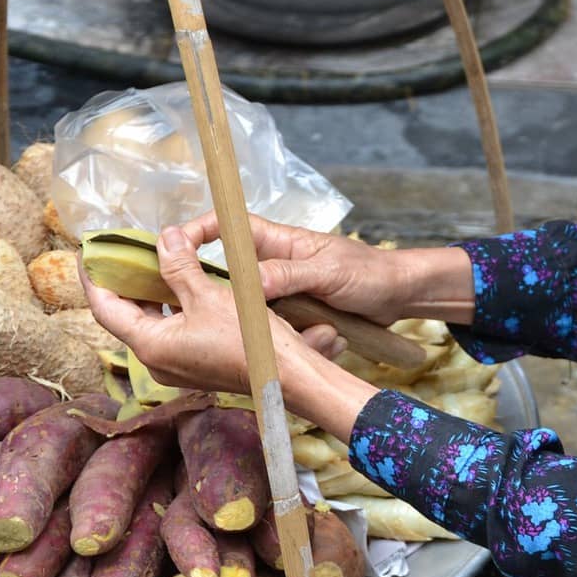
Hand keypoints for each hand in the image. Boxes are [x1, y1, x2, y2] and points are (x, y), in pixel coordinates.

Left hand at [85, 226, 340, 395]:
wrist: (285, 375)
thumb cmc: (248, 339)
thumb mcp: (210, 295)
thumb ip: (180, 266)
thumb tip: (164, 237)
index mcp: (150, 346)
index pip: (105, 309)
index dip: (93, 279)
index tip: (87, 254)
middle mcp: (156, 361)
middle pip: (125, 317)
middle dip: (123, 283)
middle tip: (122, 253)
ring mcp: (175, 366)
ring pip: (149, 324)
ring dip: (148, 295)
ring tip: (152, 263)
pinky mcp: (194, 366)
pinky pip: (169, 332)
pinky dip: (168, 308)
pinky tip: (181, 288)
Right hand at [178, 212, 475, 325]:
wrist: (400, 298)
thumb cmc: (369, 273)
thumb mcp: (329, 273)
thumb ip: (291, 275)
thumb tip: (251, 282)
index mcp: (280, 244)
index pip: (230, 227)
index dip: (201, 231)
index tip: (176, 245)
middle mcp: (275, 267)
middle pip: (228, 274)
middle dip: (215, 292)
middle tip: (199, 311)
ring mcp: (282, 293)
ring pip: (247, 307)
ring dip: (251, 322)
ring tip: (255, 336)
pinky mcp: (293, 318)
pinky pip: (270, 328)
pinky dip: (274, 338)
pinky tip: (281, 349)